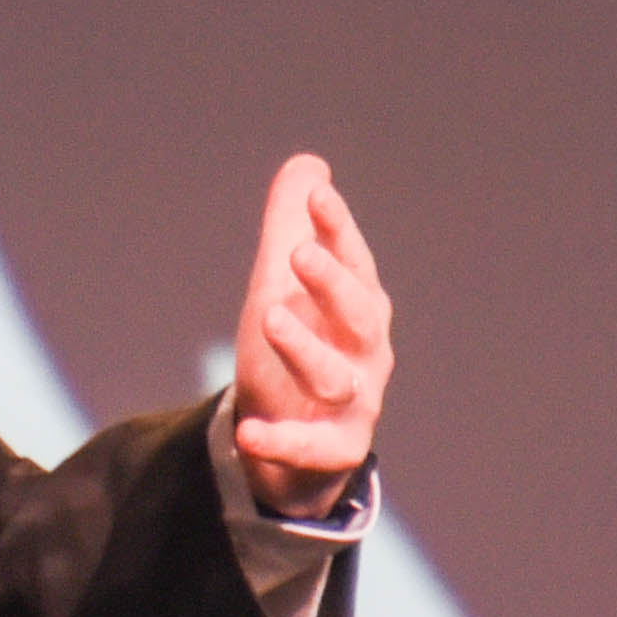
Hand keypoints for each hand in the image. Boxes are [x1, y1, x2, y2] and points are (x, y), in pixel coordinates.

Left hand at [230, 153, 390, 520]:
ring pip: (335, 377)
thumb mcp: (285, 287)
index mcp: (358, 307)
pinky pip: (316, 447)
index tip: (317, 194)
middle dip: (332, 283)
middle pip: (359, 315)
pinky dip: (284, 440)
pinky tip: (249, 433)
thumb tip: (308, 166)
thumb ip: (291, 226)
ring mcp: (355, 403)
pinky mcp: (334, 450)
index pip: (354, 261)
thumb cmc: (298, 352)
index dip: (338, 228)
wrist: (297, 444)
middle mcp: (366, 353)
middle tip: (299, 253)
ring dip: (305, 347)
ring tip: (270, 316)